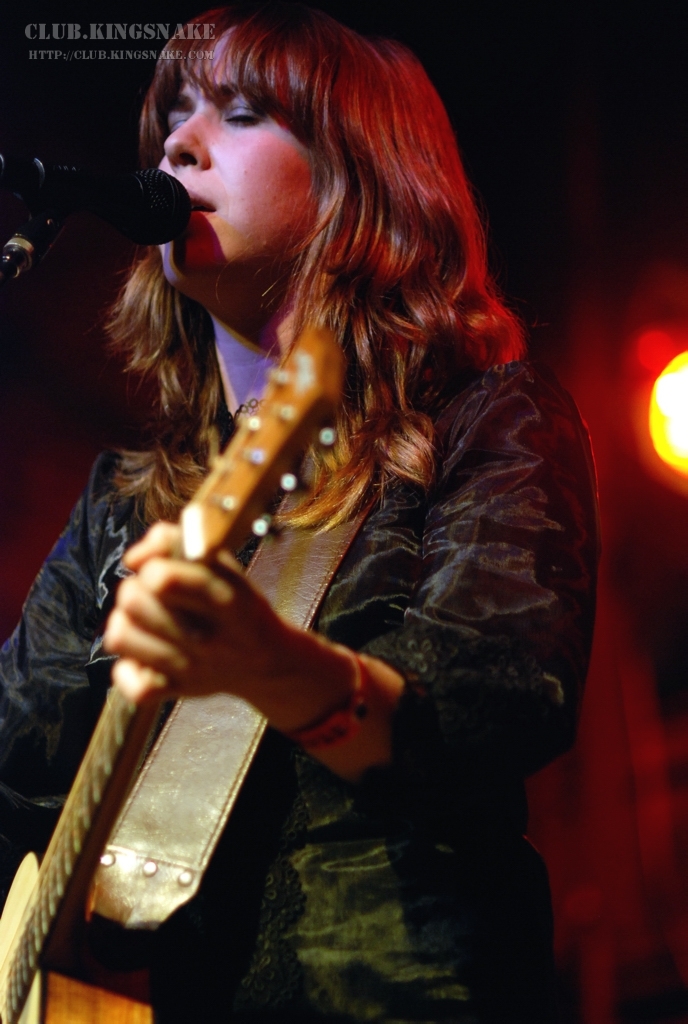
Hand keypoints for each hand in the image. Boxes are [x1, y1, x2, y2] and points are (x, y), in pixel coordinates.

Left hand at [104, 522, 354, 727]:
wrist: (267, 663)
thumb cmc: (239, 607)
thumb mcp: (225, 566)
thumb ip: (178, 543)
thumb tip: (134, 558)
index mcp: (226, 599)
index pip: (164, 579)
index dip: (151, 565)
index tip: (159, 567)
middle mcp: (207, 638)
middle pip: (132, 601)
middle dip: (135, 588)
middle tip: (153, 595)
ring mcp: (190, 669)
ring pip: (120, 636)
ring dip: (125, 622)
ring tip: (143, 621)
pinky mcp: (176, 691)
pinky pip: (128, 683)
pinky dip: (128, 669)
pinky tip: (145, 656)